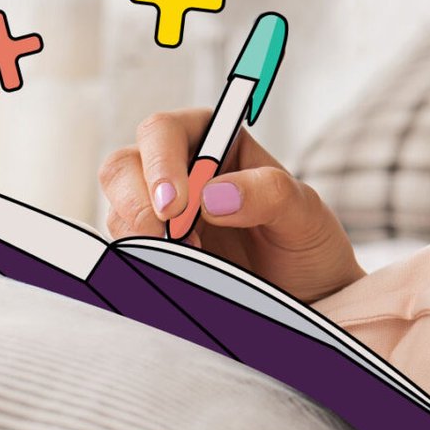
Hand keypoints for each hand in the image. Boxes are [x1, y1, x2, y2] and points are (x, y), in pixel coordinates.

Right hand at [99, 109, 366, 304]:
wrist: (310, 299)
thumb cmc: (308, 246)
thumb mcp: (306, 215)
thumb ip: (270, 193)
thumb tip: (213, 195)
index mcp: (216, 142)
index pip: (165, 130)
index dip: (161, 160)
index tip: (179, 204)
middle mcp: (181, 171)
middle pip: (124, 165)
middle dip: (137, 200)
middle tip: (170, 236)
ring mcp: (162, 213)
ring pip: (119, 209)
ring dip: (143, 235)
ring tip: (194, 258)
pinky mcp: (156, 252)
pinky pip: (127, 249)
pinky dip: (142, 261)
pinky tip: (178, 273)